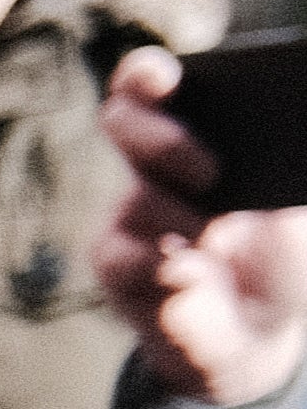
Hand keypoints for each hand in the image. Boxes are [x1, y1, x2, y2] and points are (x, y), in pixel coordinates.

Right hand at [96, 55, 306, 408]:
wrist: (263, 332)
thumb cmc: (283, 258)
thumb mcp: (295, 201)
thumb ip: (286, 158)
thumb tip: (300, 121)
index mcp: (198, 137)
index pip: (153, 86)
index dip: (148, 75)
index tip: (166, 80)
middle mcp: (157, 170)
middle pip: (122, 120)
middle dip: (161, 140)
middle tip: (211, 173)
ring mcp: (132, 219)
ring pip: (136, 200)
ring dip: (184, 223)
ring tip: (217, 247)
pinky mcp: (119, 270)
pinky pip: (122, 257)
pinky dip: (162, 267)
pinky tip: (189, 279)